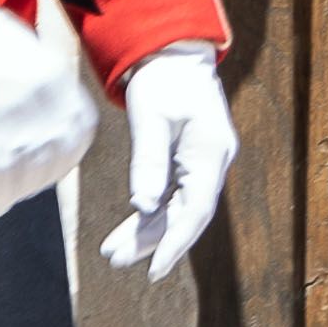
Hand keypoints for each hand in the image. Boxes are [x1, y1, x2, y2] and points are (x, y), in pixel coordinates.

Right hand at [0, 0, 98, 217]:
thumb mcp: (28, 55)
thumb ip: (43, 88)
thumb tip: (42, 118)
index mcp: (61, 83)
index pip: (81, 134)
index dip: (67, 154)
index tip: (51, 162)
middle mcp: (48, 108)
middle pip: (58, 160)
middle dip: (43, 177)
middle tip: (25, 184)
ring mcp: (20, 126)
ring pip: (30, 177)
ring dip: (19, 191)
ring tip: (6, 194)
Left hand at [97, 46, 239, 276]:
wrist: (175, 56)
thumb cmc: (163, 81)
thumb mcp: (150, 117)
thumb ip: (149, 162)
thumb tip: (144, 206)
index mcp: (211, 152)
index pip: (196, 210)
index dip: (175, 243)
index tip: (154, 270)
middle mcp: (214, 163)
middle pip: (187, 215)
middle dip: (154, 242)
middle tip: (116, 260)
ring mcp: (205, 164)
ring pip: (179, 210)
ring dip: (149, 232)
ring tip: (113, 252)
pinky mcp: (191, 163)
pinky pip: (175, 197)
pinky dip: (152, 216)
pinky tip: (129, 231)